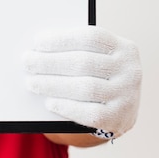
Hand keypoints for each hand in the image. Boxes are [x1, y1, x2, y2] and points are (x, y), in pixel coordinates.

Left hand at [23, 26, 141, 138]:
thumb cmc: (96, 79)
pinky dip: (67, 107)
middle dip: (51, 62)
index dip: (62, 39)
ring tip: (32, 82)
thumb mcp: (95, 61)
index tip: (37, 41)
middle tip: (27, 62)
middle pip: (84, 62)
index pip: (91, 38)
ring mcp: (127, 96)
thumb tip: (38, 49)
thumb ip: (75, 52)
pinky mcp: (119, 119)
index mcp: (125, 48)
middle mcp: (131, 71)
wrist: (116, 114)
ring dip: (53, 84)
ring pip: (85, 88)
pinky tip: (49, 103)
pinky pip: (89, 113)